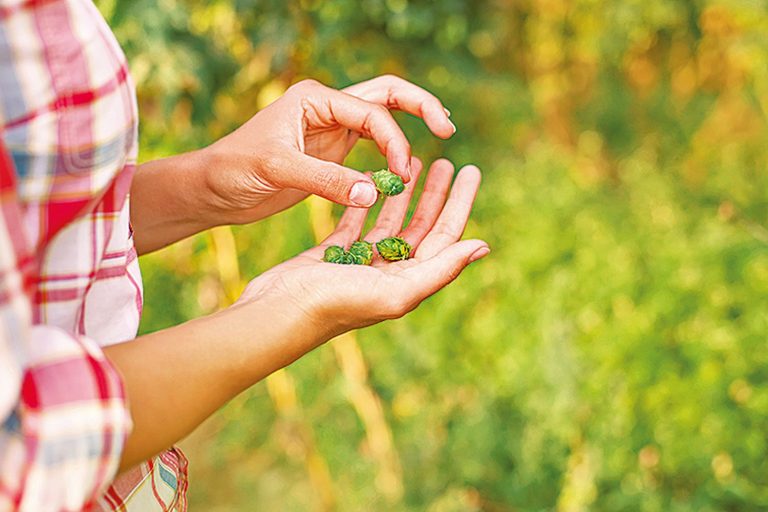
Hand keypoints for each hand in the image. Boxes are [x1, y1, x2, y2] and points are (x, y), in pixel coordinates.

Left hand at [201, 75, 454, 224]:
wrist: (213, 188)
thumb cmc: (234, 170)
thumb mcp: (278, 169)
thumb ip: (326, 179)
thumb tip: (375, 194)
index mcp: (315, 99)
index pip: (371, 111)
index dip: (394, 141)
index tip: (402, 175)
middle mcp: (327, 109)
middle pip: (386, 96)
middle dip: (419, 107)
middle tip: (447, 129)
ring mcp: (331, 130)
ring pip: (382, 121)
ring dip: (408, 132)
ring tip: (437, 146)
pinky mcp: (331, 154)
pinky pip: (371, 148)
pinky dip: (391, 155)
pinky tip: (406, 171)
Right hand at [236, 158, 488, 340]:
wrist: (274, 315)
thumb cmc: (334, 305)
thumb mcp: (394, 289)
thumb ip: (440, 269)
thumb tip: (483, 247)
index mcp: (408, 282)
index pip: (445, 236)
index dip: (459, 203)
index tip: (471, 169)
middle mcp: (389, 275)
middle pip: (421, 227)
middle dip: (435, 194)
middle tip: (447, 161)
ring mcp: (360, 264)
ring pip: (390, 222)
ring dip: (404, 195)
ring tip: (415, 164)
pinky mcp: (332, 255)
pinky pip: (357, 223)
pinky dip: (366, 203)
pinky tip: (372, 182)